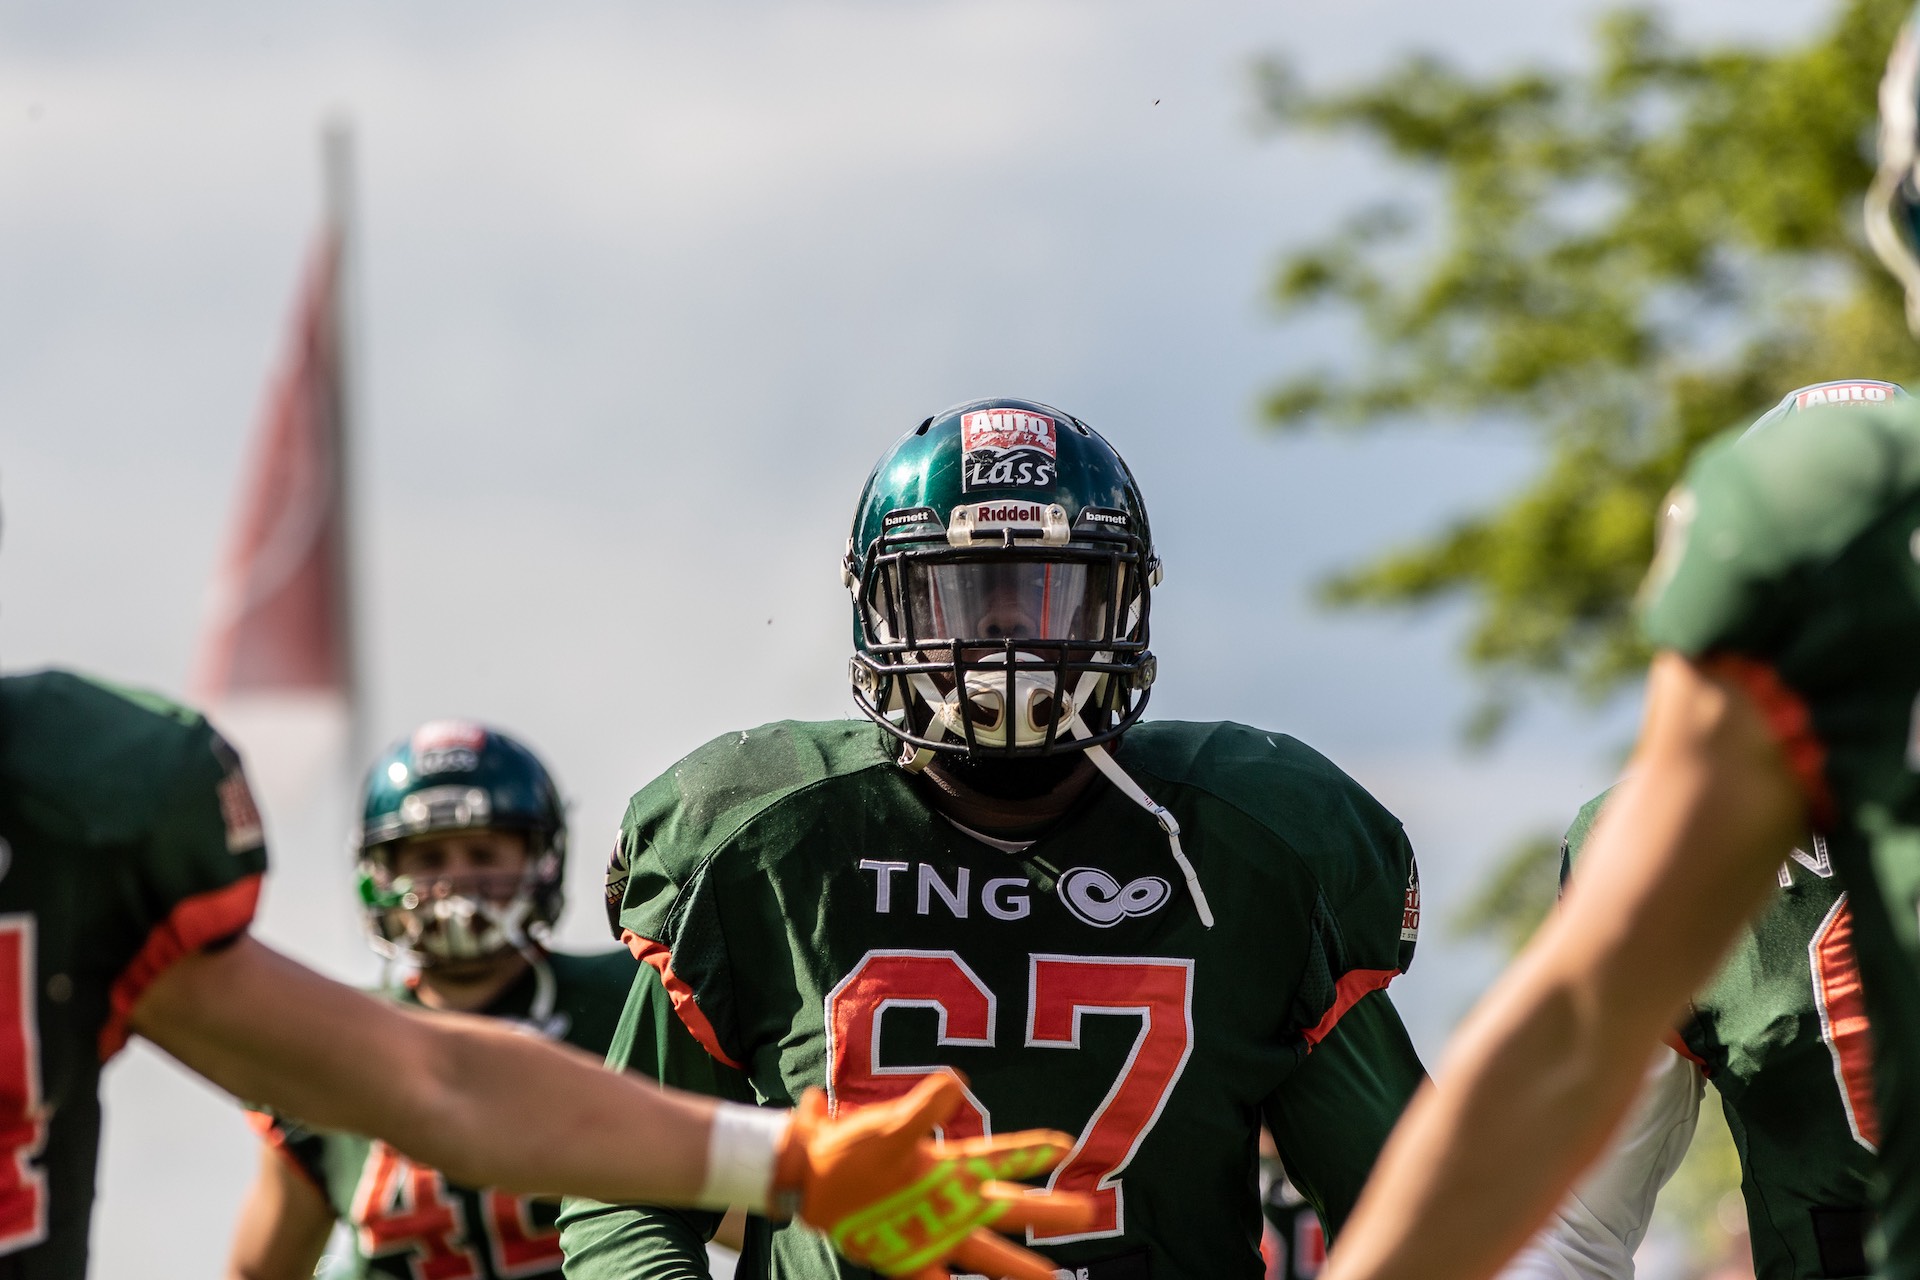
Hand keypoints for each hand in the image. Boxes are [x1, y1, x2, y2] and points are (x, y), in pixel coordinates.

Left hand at [773, 1074, 1092, 1279]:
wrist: (806, 1177)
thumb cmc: (848, 1145)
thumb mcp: (887, 1127)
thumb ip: (923, 1109)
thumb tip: (959, 1082)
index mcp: (947, 1165)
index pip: (1000, 1156)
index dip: (1031, 1149)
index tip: (1067, 1144)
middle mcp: (948, 1201)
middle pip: (1008, 1208)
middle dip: (1049, 1211)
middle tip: (1089, 1212)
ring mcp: (930, 1232)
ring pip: (984, 1253)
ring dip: (1018, 1267)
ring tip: (1055, 1279)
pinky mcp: (904, 1257)